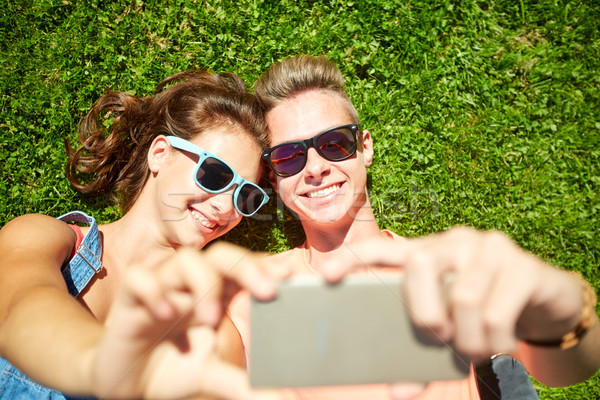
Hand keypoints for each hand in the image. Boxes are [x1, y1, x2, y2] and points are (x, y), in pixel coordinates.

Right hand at [91, 242, 288, 399]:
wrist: (125, 382)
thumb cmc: (172, 368)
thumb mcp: (210, 376)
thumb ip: (241, 383)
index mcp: (216, 295)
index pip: (244, 268)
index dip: (265, 266)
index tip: (290, 274)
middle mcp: (192, 285)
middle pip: (221, 255)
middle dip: (246, 266)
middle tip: (268, 290)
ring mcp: (162, 287)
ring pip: (185, 260)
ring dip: (203, 283)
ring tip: (211, 318)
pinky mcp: (130, 299)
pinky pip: (139, 279)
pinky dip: (153, 290)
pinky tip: (165, 311)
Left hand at [321, 227, 584, 362]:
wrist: (544, 296)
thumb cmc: (483, 311)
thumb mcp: (451, 324)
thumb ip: (423, 346)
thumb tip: (399, 390)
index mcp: (425, 254)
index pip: (381, 249)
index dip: (352, 259)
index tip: (325, 276)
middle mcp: (452, 241)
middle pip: (419, 264)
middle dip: (423, 311)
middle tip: (437, 336)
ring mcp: (488, 247)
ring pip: (462, 296)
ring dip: (468, 340)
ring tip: (475, 352)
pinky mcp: (521, 264)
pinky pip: (497, 311)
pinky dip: (496, 343)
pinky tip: (500, 349)